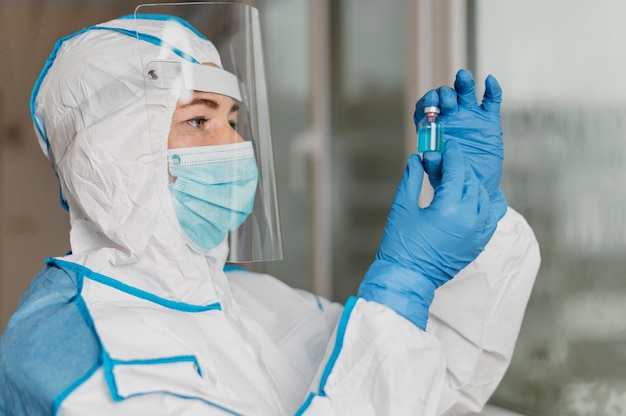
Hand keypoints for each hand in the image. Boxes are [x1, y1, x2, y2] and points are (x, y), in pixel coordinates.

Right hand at [357, 140, 496, 329]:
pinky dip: (482, 203)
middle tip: (443, 161)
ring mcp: (477, 233)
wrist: (407, 278)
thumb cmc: (400, 245)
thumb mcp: (402, 208)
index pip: (457, 171)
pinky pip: (490, 217)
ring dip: (470, 184)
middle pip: (471, 182)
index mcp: (450, 209)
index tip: (447, 145)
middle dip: (458, 167)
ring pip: (483, 197)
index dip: (452, 154)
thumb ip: (411, 179)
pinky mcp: (478, 244)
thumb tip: (417, 160)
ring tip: (454, 179)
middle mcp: (470, 220)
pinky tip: (470, 198)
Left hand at [415, 69, 506, 219]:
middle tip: (445, 99)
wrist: (477, 187)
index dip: (425, 103)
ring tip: (463, 77)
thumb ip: (433, 165)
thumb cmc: (453, 179)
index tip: (428, 104)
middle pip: (445, 98)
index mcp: (434, 128)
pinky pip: (491, 101)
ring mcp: (470, 117)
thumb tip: (428, 155)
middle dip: (443, 95)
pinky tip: (489, 81)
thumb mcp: (441, 175)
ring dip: (463, 84)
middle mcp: (450, 118)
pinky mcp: (489, 121)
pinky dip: (492, 90)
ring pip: (465, 94)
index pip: (425, 109)